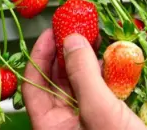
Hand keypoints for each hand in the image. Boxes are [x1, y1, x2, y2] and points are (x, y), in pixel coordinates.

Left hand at [22, 29, 146, 129]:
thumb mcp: (99, 110)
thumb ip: (83, 74)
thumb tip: (71, 39)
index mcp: (51, 126)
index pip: (34, 85)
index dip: (40, 56)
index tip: (52, 31)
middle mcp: (65, 123)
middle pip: (56, 81)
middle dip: (66, 53)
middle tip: (77, 28)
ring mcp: (87, 120)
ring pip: (79, 84)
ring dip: (86, 60)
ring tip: (96, 38)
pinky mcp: (107, 118)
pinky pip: (99, 90)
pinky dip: (104, 72)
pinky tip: (112, 59)